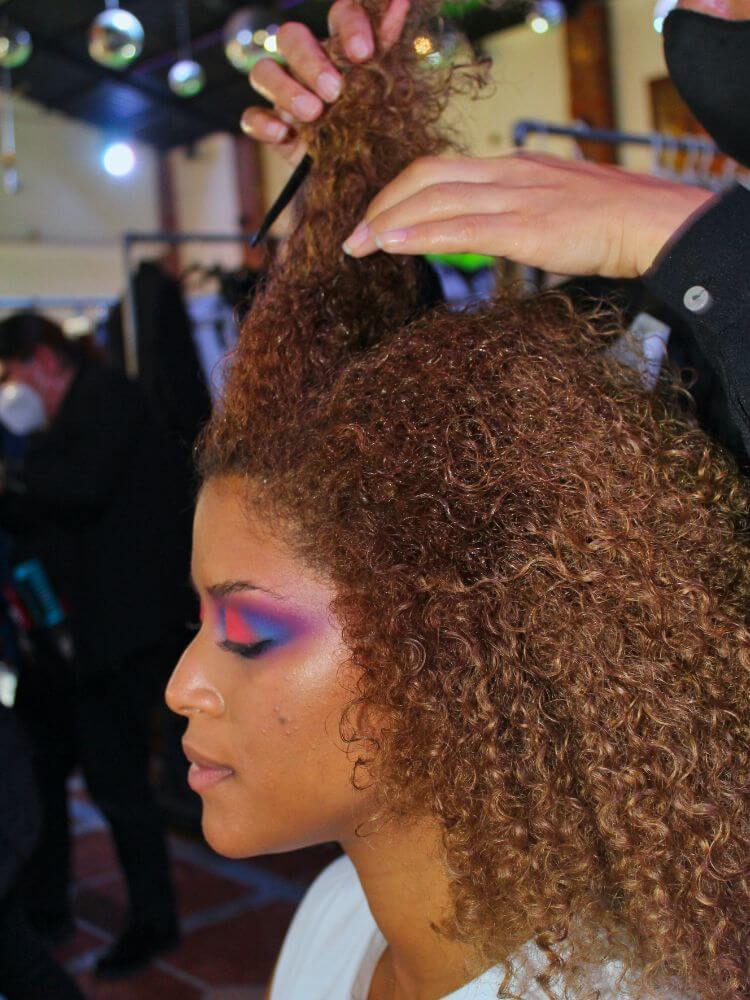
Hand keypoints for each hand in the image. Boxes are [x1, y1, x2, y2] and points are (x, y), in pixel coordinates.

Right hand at [241, 0, 410, 165]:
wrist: (366, 175)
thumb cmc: (377, 125)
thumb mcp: (389, 88)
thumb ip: (389, 44)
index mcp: (341, 47)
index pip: (339, 15)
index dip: (349, 25)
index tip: (363, 53)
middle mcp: (308, 63)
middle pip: (291, 37)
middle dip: (310, 62)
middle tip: (334, 91)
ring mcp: (285, 94)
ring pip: (264, 71)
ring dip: (286, 90)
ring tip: (313, 113)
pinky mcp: (272, 127)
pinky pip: (251, 117)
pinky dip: (262, 124)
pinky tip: (282, 134)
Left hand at [342, 152, 715, 277]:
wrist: (650, 223)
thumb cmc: (607, 222)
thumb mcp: (551, 205)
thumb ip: (514, 212)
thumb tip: (483, 230)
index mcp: (511, 167)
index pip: (439, 169)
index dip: (398, 191)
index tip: (374, 219)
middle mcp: (506, 173)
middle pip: (426, 176)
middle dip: (381, 205)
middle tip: (352, 239)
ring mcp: (515, 197)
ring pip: (435, 198)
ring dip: (388, 221)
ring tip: (358, 246)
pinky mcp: (526, 227)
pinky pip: (460, 226)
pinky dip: (419, 234)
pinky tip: (390, 244)